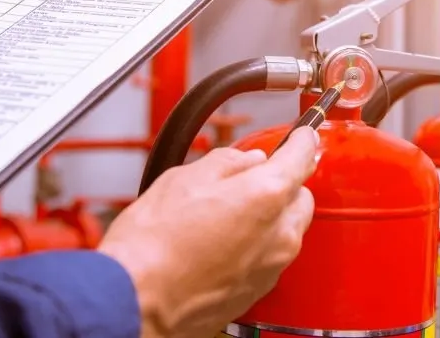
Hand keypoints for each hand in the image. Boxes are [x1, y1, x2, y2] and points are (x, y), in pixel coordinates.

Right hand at [100, 126, 318, 337]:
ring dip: (271, 216)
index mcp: (266, 195)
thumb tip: (247, 160)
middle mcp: (279, 234)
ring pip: (289, 229)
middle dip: (283, 183)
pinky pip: (272, 256)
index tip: (301, 135)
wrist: (136, 302)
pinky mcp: (259, 290)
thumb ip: (227, 163)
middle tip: (250, 178)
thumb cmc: (152, 246)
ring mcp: (272, 266)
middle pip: (300, 196)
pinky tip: (224, 242)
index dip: (302, 140)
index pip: (302, 156)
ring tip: (227, 214)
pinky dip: (258, 244)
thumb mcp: (184, 179)